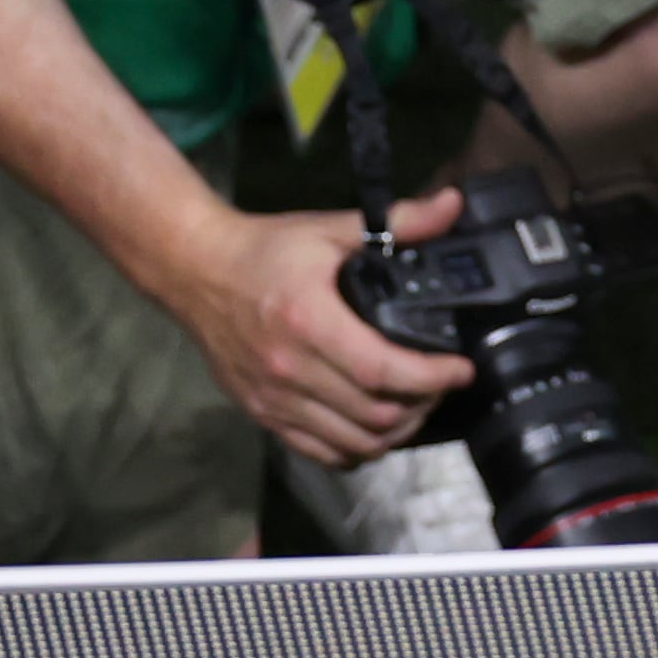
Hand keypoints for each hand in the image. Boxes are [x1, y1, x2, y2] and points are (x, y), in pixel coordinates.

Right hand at [169, 190, 477, 464]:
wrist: (196, 271)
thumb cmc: (265, 250)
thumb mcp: (328, 227)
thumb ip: (396, 220)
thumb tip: (451, 205)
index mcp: (310, 322)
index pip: (381, 369)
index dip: (430, 377)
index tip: (460, 370)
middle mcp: (290, 369)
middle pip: (373, 415)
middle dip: (422, 405)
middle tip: (441, 384)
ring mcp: (274, 399)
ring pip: (352, 443)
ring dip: (394, 433)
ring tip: (414, 406)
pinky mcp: (263, 415)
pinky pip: (320, 452)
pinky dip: (356, 450)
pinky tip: (373, 428)